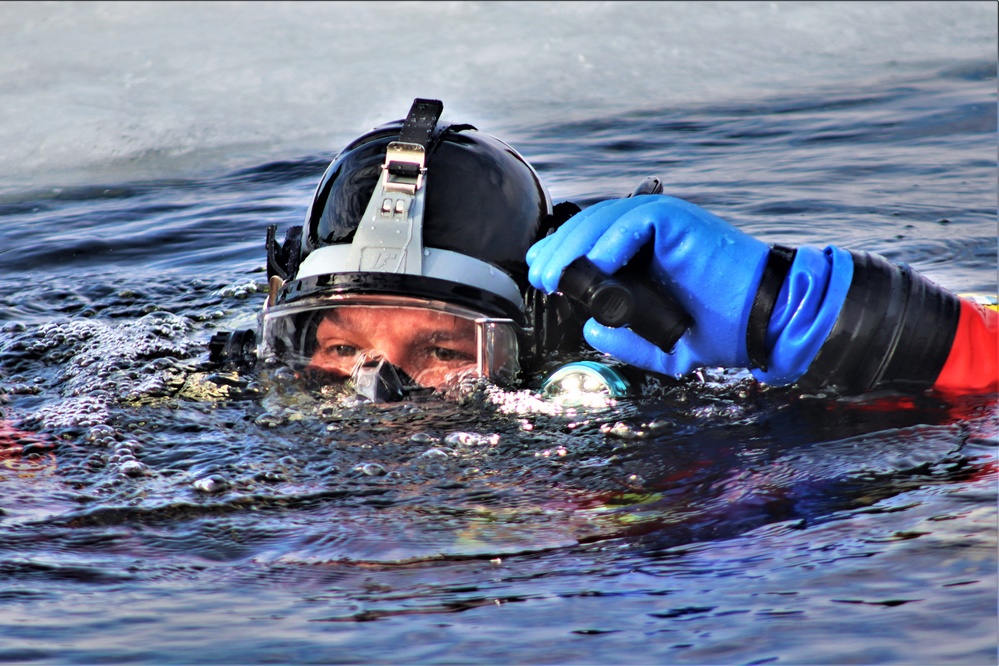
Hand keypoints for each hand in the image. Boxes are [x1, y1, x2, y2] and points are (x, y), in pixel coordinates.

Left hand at [527, 195, 770, 376]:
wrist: (767, 323)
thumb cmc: (724, 331)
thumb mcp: (664, 345)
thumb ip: (627, 340)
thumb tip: (592, 330)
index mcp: (646, 255)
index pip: (592, 243)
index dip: (562, 256)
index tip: (544, 279)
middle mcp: (653, 234)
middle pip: (590, 229)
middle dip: (558, 251)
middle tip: (541, 278)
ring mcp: (666, 223)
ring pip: (604, 221)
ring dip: (574, 247)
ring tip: (555, 276)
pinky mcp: (681, 220)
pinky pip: (634, 221)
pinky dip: (610, 240)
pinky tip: (595, 265)